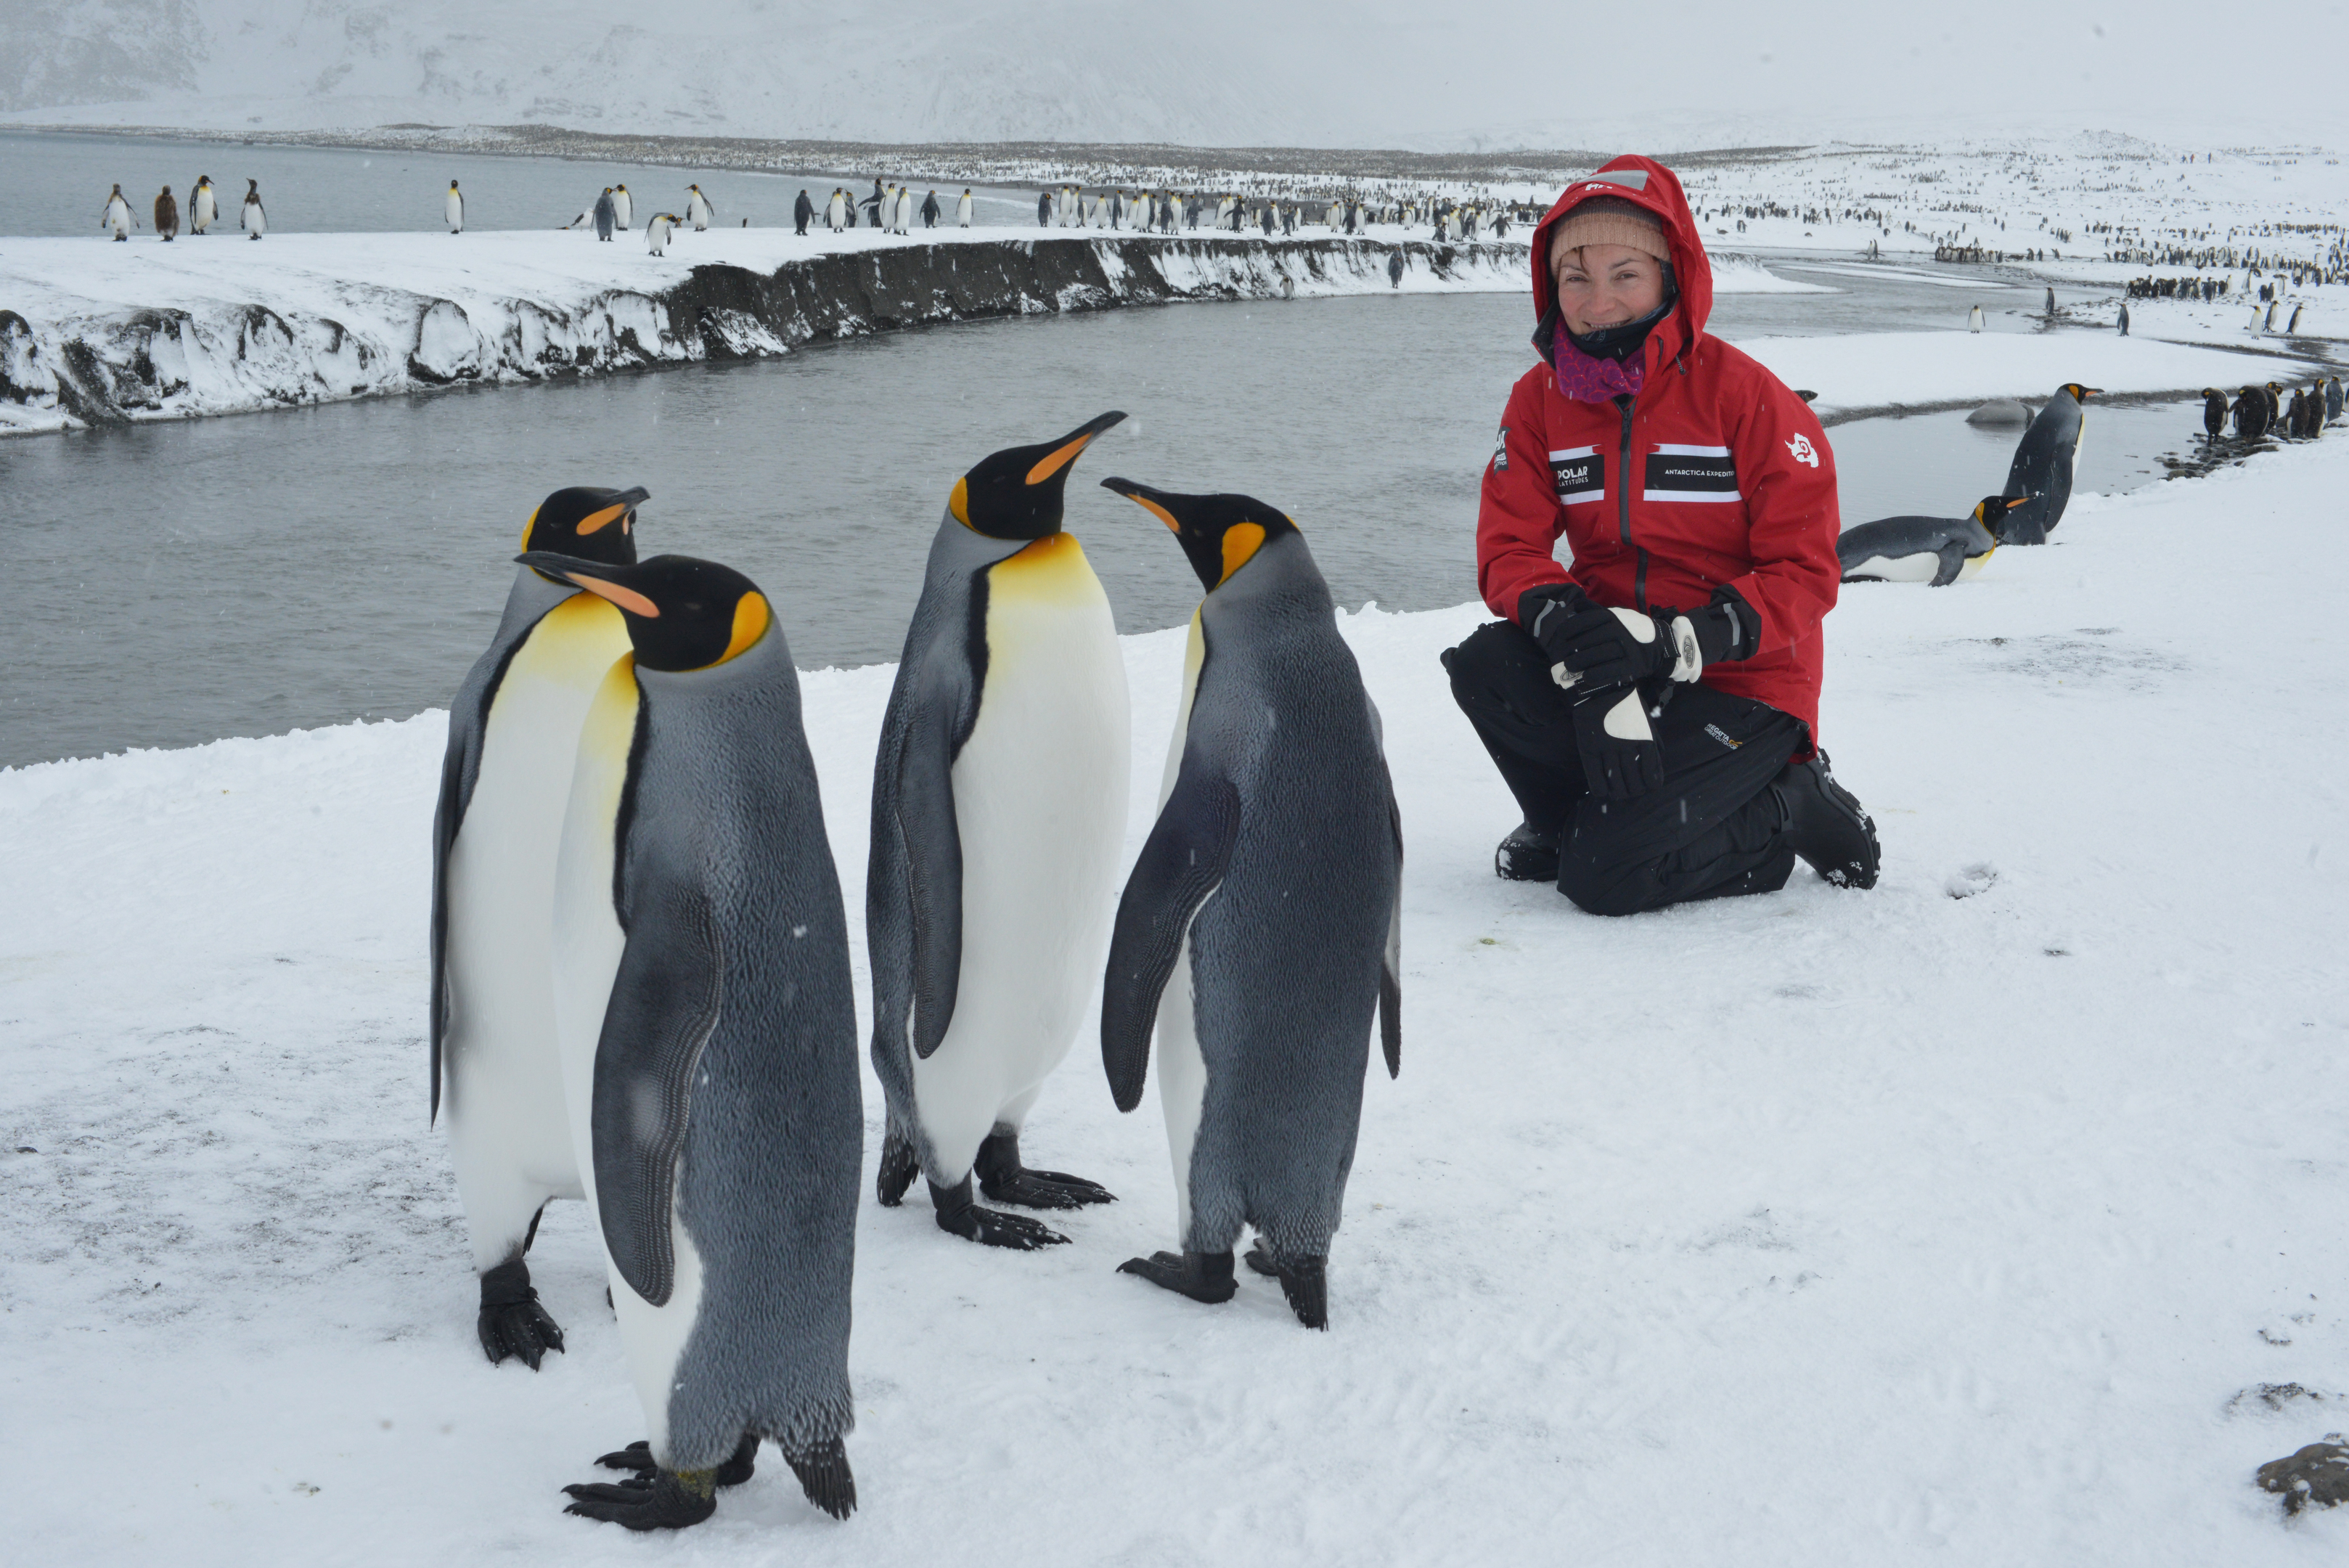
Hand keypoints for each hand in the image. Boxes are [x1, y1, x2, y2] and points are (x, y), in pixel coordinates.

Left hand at [1521, 584, 1672, 689]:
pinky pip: (1612, 670)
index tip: (1558, 639)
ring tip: (1569, 668)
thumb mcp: (1616, 616)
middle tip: (1560, 658)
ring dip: (1580, 662)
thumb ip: (1596, 612)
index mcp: (1612, 617)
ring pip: (1598, 655)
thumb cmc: (1630, 630)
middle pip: (1589, 639)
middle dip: (1572, 650)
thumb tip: (1575, 605)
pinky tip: (1586, 677)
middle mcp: (1618, 630)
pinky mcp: (1633, 664)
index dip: (1568, 629)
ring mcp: (1627, 647)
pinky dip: (1597, 674)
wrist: (1660, 644)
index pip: (1585, 620)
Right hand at [1571, 683, 1663, 799]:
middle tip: (1632, 790)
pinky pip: (1595, 775)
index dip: (1651, 785)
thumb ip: (1654, 741)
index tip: (1649, 786)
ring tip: (1619, 794)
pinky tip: (1603, 792)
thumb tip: (1659, 761)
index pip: (1651, 774)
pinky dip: (1600, 788)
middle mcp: (1627, 747)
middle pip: (1634, 782)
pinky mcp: (1589, 748)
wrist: (1601, 687)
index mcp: (1644, 740)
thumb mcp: (1646, 720)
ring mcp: (1607, 748)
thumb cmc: (1627, 705)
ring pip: (1615, 782)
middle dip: (1635, 791)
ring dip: (1619, 792)